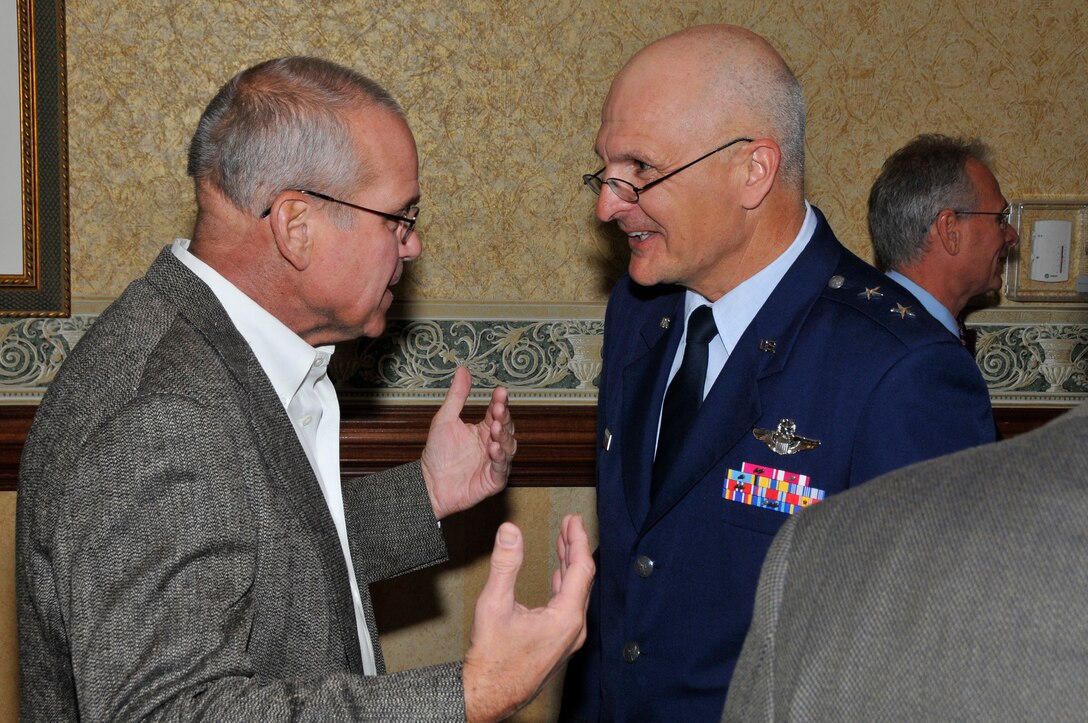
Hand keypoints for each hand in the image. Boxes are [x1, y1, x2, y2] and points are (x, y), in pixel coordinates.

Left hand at [421, 366, 515, 519]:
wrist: (428, 483)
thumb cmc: (436, 454)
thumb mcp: (445, 420)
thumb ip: (457, 396)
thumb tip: (463, 370)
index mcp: (482, 430)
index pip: (496, 412)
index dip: (500, 402)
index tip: (500, 391)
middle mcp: (491, 444)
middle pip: (507, 428)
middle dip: (504, 418)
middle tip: (499, 409)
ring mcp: (494, 463)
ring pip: (509, 447)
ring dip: (504, 436)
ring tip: (496, 428)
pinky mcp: (493, 480)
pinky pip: (502, 468)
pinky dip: (500, 458)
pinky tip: (494, 448)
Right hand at [463, 515, 594, 722]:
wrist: (488, 696)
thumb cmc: (492, 659)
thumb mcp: (494, 604)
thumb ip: (505, 564)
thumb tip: (510, 532)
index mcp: (566, 618)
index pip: (582, 569)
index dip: (578, 540)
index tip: (573, 520)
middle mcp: (574, 629)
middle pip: (583, 579)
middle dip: (575, 549)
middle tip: (569, 525)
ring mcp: (569, 639)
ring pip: (578, 594)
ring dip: (570, 566)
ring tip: (564, 543)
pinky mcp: (560, 645)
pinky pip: (571, 607)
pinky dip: (566, 585)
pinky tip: (559, 577)